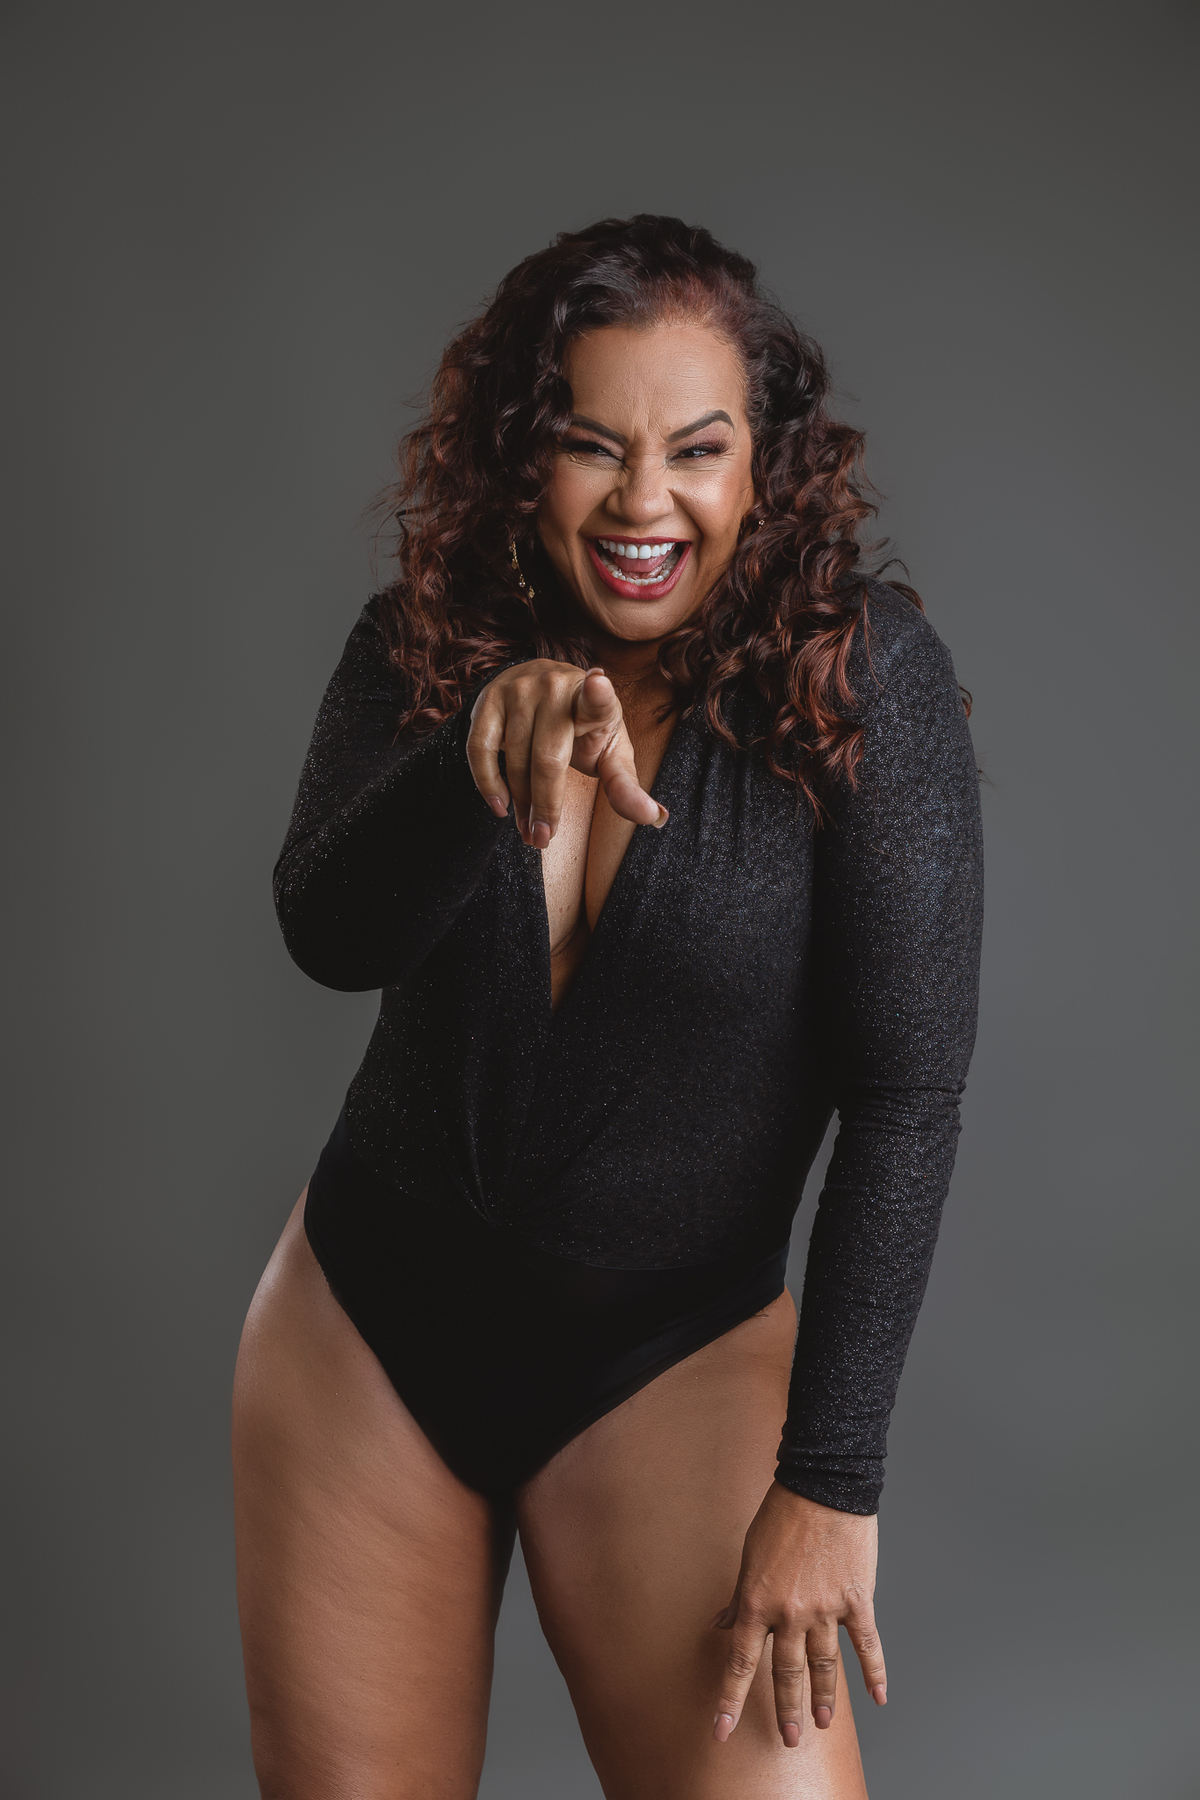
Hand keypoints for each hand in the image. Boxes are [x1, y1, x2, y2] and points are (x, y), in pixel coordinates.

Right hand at [466, 659, 667, 847]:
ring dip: (520, 803)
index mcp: (594, 700)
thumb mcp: (609, 752)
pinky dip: (487, 782)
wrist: (543, 686)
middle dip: (545, 806)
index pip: (598, 698)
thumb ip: (626, 785)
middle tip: (542, 839)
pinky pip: (479, 749)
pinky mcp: (488, 698)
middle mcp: (556, 687)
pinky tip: (500, 806)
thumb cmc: (583, 728)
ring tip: (528, 829)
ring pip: (514, 759)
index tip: (599, 684)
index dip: (598, 692)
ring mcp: (519, 689)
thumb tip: (656, 819)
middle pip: (548, 759)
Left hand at [712, 1482, 885, 1747]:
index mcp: (757, 1601)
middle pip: (786, 1673)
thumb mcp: (749, 1556)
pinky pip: (866, 1645)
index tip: (720, 1731)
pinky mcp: (857, 1601)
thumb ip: (739, 1597)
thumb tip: (721, 1624)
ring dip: (824, 1698)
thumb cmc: (781, 1516)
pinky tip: (878, 1697)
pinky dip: (874, 1672)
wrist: (822, 1487)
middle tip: (788, 1739)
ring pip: (824, 1666)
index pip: (740, 1662)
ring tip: (823, 1723)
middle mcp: (789, 1613)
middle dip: (787, 1709)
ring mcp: (826, 1610)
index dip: (729, 1700)